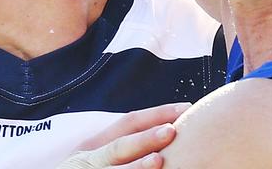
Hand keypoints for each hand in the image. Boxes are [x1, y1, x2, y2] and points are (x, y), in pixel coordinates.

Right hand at [57, 103, 190, 168]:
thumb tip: (157, 135)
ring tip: (160, 160)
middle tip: (174, 130)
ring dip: (138, 166)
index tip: (183, 109)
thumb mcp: (91, 158)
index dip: (154, 114)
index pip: (126, 122)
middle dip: (147, 137)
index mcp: (92, 145)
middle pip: (120, 145)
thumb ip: (116, 149)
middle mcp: (88, 159)